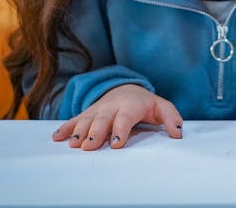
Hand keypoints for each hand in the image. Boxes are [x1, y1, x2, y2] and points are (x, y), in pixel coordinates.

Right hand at [52, 84, 182, 149]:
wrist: (126, 88)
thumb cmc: (145, 104)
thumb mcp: (162, 108)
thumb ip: (172, 119)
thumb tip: (178, 133)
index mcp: (130, 106)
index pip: (124, 118)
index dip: (119, 130)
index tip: (115, 144)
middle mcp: (111, 107)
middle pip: (102, 120)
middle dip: (94, 133)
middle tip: (88, 146)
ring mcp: (98, 110)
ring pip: (86, 120)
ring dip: (78, 132)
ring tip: (73, 144)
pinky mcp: (88, 114)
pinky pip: (74, 120)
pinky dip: (65, 128)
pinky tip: (57, 137)